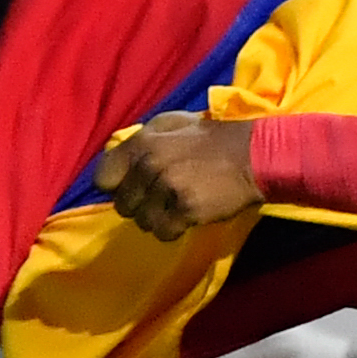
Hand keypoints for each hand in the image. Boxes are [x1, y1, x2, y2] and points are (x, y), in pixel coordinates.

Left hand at [93, 112, 261, 241]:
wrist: (254, 155)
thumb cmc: (212, 138)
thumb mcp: (173, 124)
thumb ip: (143, 140)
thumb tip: (119, 160)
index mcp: (142, 143)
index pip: (103, 178)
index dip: (116, 186)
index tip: (133, 188)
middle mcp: (148, 165)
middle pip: (123, 205)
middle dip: (140, 204)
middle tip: (162, 198)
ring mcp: (167, 188)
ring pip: (142, 222)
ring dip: (158, 219)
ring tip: (177, 207)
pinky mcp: (185, 210)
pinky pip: (163, 233)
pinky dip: (174, 230)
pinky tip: (187, 217)